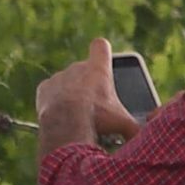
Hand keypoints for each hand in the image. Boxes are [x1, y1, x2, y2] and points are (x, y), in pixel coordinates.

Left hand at [35, 37, 141, 159]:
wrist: (65, 125)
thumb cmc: (96, 119)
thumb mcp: (123, 123)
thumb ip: (135, 127)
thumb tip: (141, 137)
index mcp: (98, 69)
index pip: (100, 46)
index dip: (102, 51)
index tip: (102, 54)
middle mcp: (76, 67)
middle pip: (84, 70)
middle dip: (88, 85)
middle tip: (94, 105)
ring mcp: (58, 77)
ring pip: (67, 83)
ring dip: (71, 94)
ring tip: (76, 115)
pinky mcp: (44, 88)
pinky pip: (51, 92)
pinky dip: (55, 102)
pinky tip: (62, 115)